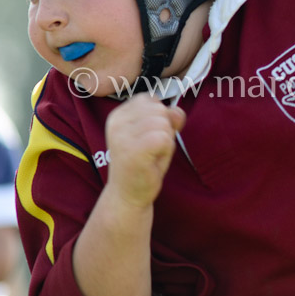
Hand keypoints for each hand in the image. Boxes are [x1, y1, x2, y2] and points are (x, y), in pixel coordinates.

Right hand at [104, 93, 185, 208]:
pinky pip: (164, 138)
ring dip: (166, 142)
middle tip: (151, 150)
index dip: (159, 118)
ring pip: (163, 124)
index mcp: (118, 114)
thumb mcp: (157, 133)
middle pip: (160, 109)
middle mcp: (117, 122)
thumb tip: (177, 111)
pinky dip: (166, 150)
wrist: (128, 195)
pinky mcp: (133, 150)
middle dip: (164, 130)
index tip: (146, 138)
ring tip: (152, 156)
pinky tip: (153, 161)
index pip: (151, 100)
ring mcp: (123, 136)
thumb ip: (168, 117)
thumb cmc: (144, 163)